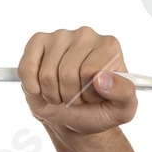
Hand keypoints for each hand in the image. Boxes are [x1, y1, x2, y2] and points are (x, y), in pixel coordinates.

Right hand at [17, 27, 138, 142]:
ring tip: (63, 93)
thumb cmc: (98, 109)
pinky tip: (43, 86)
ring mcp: (61, 35)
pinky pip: (27, 68)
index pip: (91, 73)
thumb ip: (123, 94)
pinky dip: (33, 87)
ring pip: (47, 75)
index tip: (94, 96)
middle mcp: (87, 35)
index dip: (89, 94)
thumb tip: (103, 79)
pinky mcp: (39, 41)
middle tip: (77, 97)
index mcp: (110, 47)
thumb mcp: (122, 110)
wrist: (74, 117)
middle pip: (68, 74)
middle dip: (70, 96)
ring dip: (53, 94)